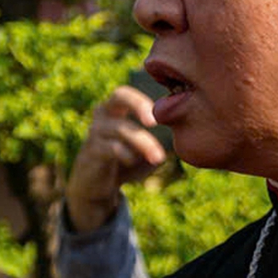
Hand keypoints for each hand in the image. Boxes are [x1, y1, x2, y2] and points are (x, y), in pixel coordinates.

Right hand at [64, 86, 168, 232]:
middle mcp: (103, 114)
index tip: (164, 113)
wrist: (95, 185)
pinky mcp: (92, 151)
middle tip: (154, 122)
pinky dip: (127, 154)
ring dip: (143, 143)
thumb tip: (186, 134)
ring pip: (122, 128)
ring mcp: (96, 131)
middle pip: (120, 95)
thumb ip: (160, 137)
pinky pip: (112, 147)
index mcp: (116, 108)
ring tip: (158, 158)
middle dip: (139, 104)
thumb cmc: (124, 161)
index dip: (144, 99)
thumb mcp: (143, 147)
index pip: (128, 92)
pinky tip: (133, 161)